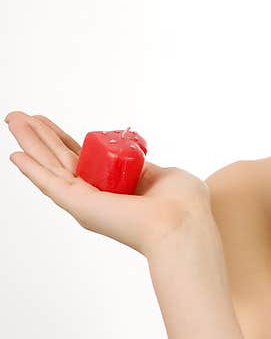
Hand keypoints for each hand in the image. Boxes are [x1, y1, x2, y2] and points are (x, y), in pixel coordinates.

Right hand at [5, 111, 212, 257]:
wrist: (183, 222)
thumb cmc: (185, 204)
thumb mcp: (165, 176)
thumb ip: (146, 168)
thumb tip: (138, 162)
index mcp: (117, 186)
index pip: (82, 157)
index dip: (63, 139)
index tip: (47, 122)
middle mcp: (97, 195)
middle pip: (60, 158)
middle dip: (39, 136)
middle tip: (17, 115)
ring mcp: (87, 200)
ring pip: (50, 165)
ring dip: (30, 141)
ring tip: (12, 118)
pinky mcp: (80, 204)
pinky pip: (50, 182)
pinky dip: (31, 169)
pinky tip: (15, 155)